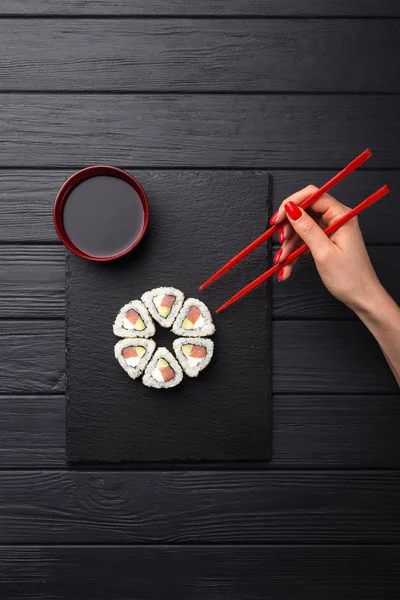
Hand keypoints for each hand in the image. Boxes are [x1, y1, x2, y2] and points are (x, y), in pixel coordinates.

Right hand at [271, 185, 382, 312]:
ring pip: (302, 229)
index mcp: (341, 216)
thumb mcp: (323, 252)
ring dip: (289, 245)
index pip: (312, 196)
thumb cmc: (350, 278)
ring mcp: (331, 231)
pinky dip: (295, 252)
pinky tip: (287, 267)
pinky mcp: (327, 241)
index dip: (291, 204)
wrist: (362, 297)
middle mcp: (337, 219)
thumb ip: (306, 229)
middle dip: (288, 228)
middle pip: (305, 212)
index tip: (278, 219)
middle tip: (280, 242)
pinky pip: (305, 241)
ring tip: (282, 260)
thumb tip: (290, 209)